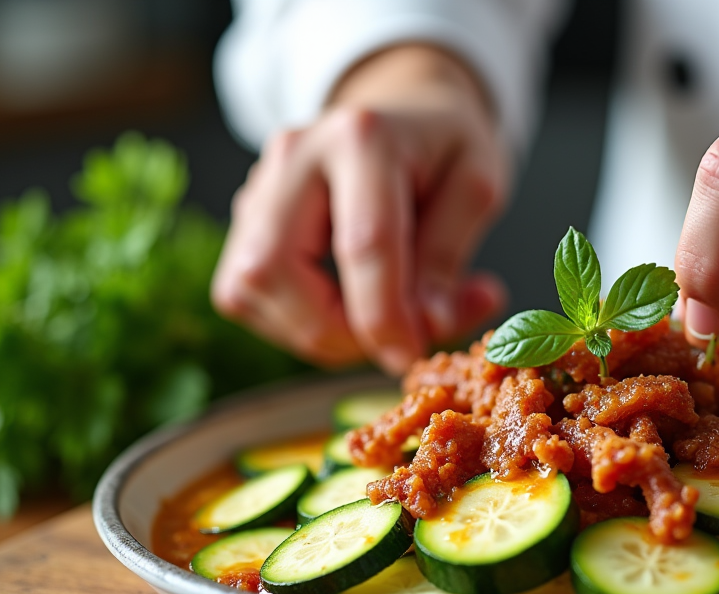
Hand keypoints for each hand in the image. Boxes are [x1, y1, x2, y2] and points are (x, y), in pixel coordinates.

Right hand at [212, 45, 509, 372]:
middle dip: (332, 331)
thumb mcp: (476, 186)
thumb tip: (428, 325)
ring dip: (315, 332)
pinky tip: (345, 308)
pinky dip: (296, 323)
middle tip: (390, 342)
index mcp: (361, 137)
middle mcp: (293, 155)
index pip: (362, 244)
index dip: (386, 317)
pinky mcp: (242, 221)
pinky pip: (246, 295)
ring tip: (377, 320)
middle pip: (274, 268)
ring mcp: (257, 186)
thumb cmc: (444, 149)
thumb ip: (449, 256)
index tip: (411, 356)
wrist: (406, 111)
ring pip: (248, 290)